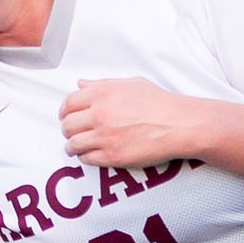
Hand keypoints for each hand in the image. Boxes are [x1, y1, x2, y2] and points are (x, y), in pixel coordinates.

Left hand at [59, 77, 193, 168]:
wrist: (178, 124)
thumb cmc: (158, 102)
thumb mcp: (130, 84)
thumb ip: (103, 84)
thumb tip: (81, 84)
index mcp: (102, 93)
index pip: (69, 103)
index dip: (65, 111)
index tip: (66, 116)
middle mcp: (99, 114)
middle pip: (68, 125)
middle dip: (68, 130)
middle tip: (72, 133)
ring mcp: (105, 136)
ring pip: (74, 144)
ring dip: (73, 146)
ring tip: (76, 147)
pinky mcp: (112, 156)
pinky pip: (88, 159)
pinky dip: (86, 157)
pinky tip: (91, 155)